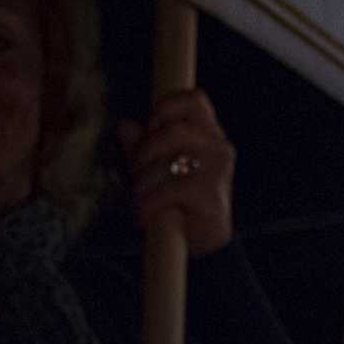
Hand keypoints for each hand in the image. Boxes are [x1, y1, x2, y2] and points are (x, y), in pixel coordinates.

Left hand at [116, 89, 235, 255]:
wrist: (197, 243)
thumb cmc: (176, 202)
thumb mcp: (154, 170)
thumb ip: (142, 147)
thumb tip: (124, 125)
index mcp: (208, 133)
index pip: (193, 99)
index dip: (165, 108)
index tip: (150, 129)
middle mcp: (218, 147)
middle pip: (173, 131)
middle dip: (144, 154)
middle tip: (137, 177)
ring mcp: (219, 171)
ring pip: (168, 162)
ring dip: (143, 185)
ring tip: (141, 201)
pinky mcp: (212, 197)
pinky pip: (170, 191)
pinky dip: (150, 205)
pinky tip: (147, 215)